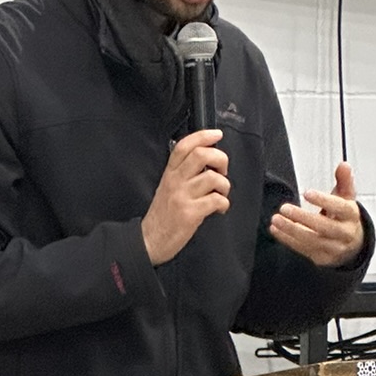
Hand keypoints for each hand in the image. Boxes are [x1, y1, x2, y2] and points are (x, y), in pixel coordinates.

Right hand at [142, 129, 229, 264]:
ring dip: (225, 186)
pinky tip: (219, 209)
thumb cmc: (163, 215)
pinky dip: (223, 204)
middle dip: (221, 159)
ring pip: (213, 178)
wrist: (150, 240)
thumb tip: (207, 161)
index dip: (203, 136)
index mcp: (170, 173)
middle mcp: (175, 181)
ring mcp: (182, 197)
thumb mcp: (167, 187)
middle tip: (222, 171)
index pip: (184, 146)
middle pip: (201, 155)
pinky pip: (216, 200)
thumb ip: (183, 173)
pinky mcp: (190, 213)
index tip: (216, 134)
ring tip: (221, 194)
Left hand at [270, 163, 364, 268]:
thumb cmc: (345, 218)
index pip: (340, 207)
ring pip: (311, 240)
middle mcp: (345, 233)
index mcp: (351, 216)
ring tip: (276, 219)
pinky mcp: (322, 258)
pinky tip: (276, 230)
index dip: (324, 200)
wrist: (352, 245)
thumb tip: (344, 165)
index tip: (307, 193)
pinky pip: (303, 249)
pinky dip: (287, 239)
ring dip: (291, 230)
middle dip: (303, 218)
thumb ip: (344, 181)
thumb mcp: (347, 198)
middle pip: (324, 227)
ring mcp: (334, 248)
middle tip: (285, 208)